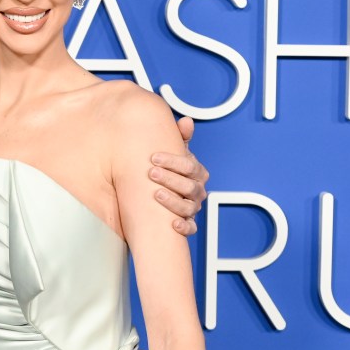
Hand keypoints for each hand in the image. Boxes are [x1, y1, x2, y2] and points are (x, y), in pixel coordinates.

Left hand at [149, 117, 208, 235]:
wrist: (164, 191)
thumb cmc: (170, 169)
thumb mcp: (174, 152)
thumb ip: (180, 137)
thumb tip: (186, 121)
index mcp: (197, 172)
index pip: (190, 166)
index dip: (173, 161)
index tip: (153, 157)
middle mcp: (198, 190)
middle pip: (189, 186)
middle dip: (170, 179)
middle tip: (151, 173)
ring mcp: (193, 207)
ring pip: (189, 207)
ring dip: (173, 201)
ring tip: (156, 194)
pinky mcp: (188, 223)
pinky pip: (191, 228)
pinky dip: (184, 227)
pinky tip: (173, 224)